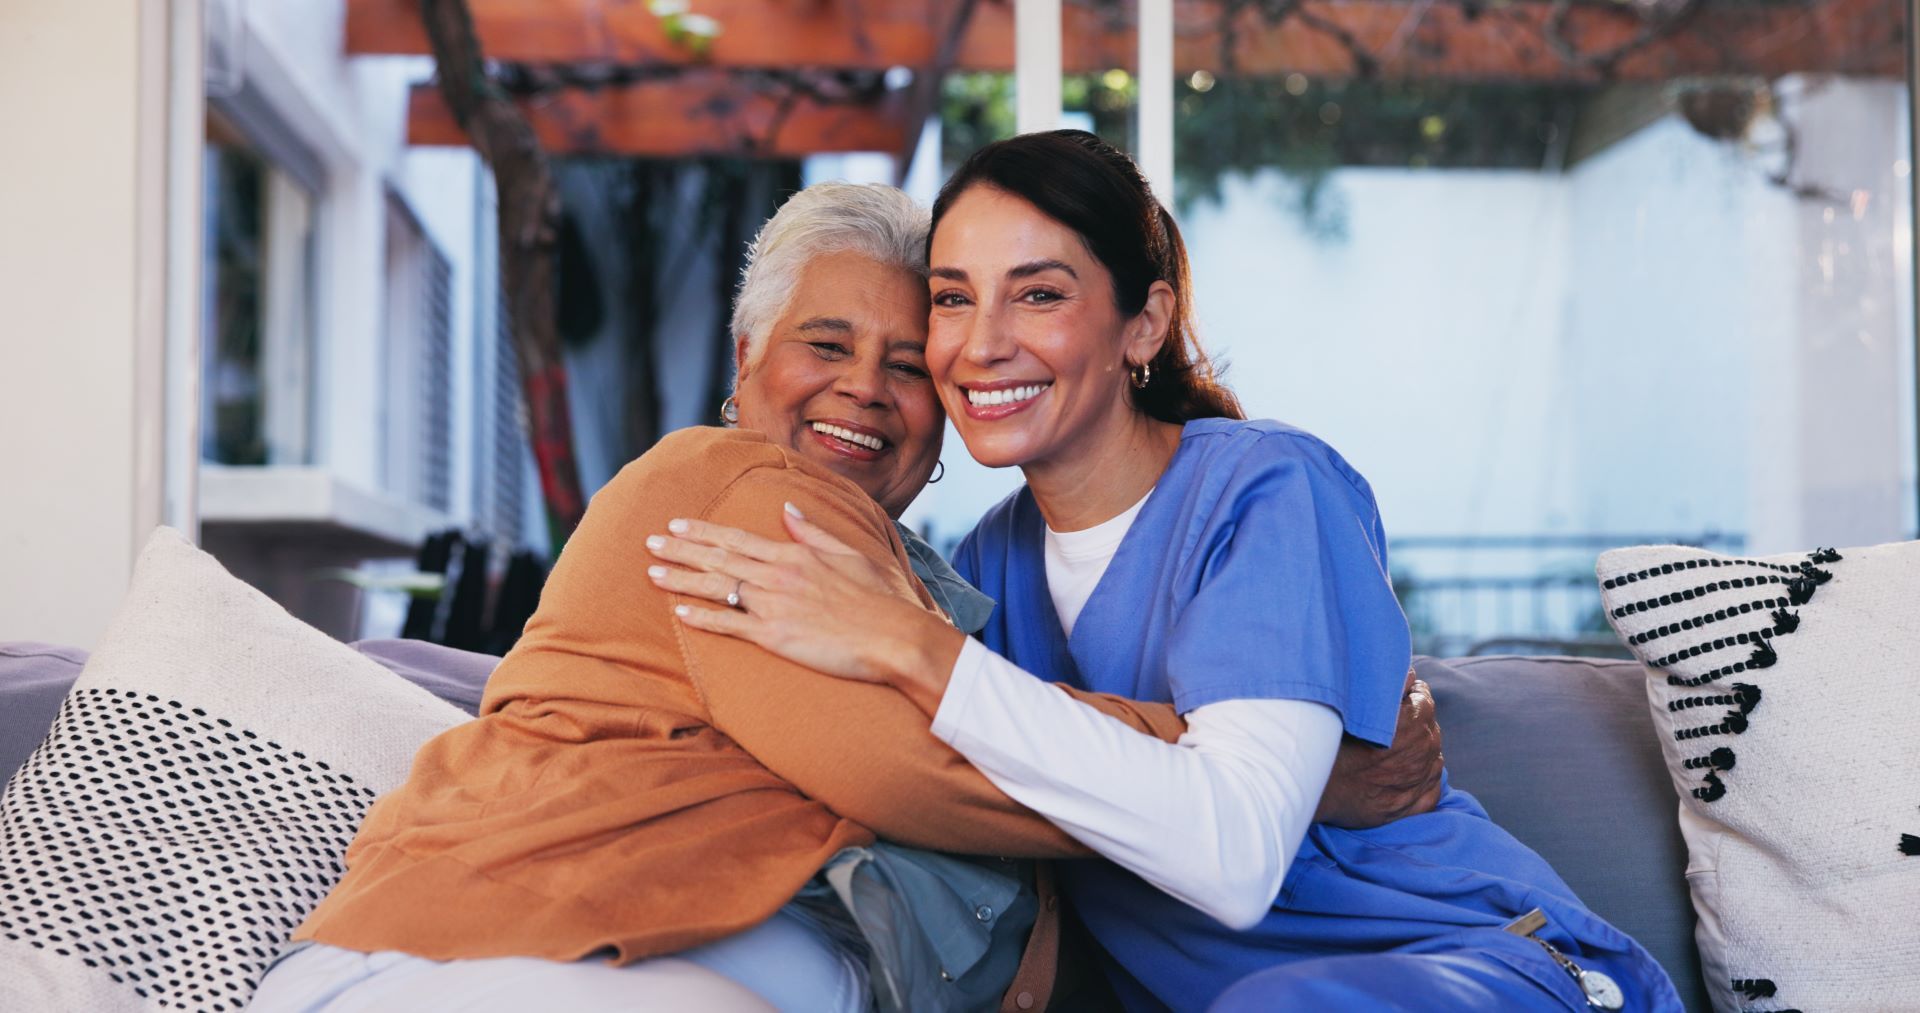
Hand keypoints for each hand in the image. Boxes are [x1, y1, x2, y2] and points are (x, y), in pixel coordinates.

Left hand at [645, 504, 965, 696]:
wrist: (894, 636)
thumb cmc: (880, 597)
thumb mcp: (849, 553)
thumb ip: (813, 531)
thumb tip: (789, 509)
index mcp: (794, 554)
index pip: (737, 539)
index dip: (703, 532)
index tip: (677, 525)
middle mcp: (778, 575)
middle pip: (718, 559)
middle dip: (680, 550)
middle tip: (649, 543)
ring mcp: (774, 606)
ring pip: (717, 587)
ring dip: (681, 579)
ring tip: (652, 574)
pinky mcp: (775, 637)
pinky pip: (731, 625)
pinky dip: (704, 618)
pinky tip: (680, 613)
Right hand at [1314, 668, 1443, 828]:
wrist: (1320, 787)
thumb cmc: (1334, 742)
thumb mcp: (1359, 705)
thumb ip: (1390, 687)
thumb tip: (1409, 674)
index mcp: (1414, 721)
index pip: (1424, 699)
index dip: (1412, 695)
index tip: (1401, 697)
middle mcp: (1424, 749)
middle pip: (1430, 728)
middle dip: (1417, 723)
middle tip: (1394, 725)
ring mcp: (1421, 779)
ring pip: (1433, 757)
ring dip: (1421, 750)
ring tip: (1397, 751)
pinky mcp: (1414, 804)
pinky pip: (1432, 787)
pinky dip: (1424, 779)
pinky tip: (1408, 775)